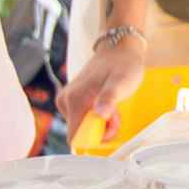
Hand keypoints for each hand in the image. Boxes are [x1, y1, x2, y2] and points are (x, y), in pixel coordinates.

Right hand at [55, 0, 156, 145]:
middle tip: (116, 113)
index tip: (110, 126)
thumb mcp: (121, 82)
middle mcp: (65, 101)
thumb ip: (110, 98)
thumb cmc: (122, 65)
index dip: (94, 139)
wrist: (118, 49)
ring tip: (114, 106)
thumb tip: (99, 115)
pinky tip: (107, 104)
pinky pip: (83, 119)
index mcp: (74, 100)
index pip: (74, 137)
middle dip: (101, 130)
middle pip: (80, 133)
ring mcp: (67, 101)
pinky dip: (97, 117)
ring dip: (101, 123)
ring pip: (83, 127)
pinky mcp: (72, 101)